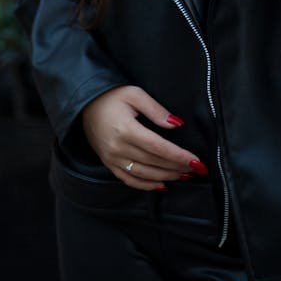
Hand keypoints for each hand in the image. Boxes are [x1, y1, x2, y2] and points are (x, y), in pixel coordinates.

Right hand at [82, 85, 206, 189]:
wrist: (84, 105)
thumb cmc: (111, 97)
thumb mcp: (134, 94)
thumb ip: (156, 110)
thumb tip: (176, 124)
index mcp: (126, 129)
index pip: (158, 147)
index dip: (179, 156)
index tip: (197, 161)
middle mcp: (118, 147)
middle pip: (154, 162)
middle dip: (177, 167)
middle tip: (197, 169)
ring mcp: (112, 158)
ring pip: (143, 174)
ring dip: (166, 177)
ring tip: (184, 176)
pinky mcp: (108, 164)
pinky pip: (129, 180)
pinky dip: (146, 185)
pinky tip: (161, 185)